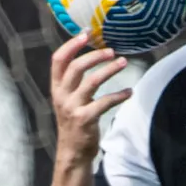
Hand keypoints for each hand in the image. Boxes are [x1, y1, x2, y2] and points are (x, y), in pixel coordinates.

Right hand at [50, 32, 131, 165]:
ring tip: (124, 62)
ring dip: (110, 70)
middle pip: (76, 67)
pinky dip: (119, 95)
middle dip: (95, 55)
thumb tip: (91, 54)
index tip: (86, 33)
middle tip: (112, 50)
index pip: (58, 60)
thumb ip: (75, 80)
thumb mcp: (68, 99)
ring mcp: (72, 108)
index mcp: (56, 88)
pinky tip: (129, 91)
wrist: (72, 152)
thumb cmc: (75, 120)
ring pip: (91, 82)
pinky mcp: (85, 120)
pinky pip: (105, 102)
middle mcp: (61, 96)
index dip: (71, 45)